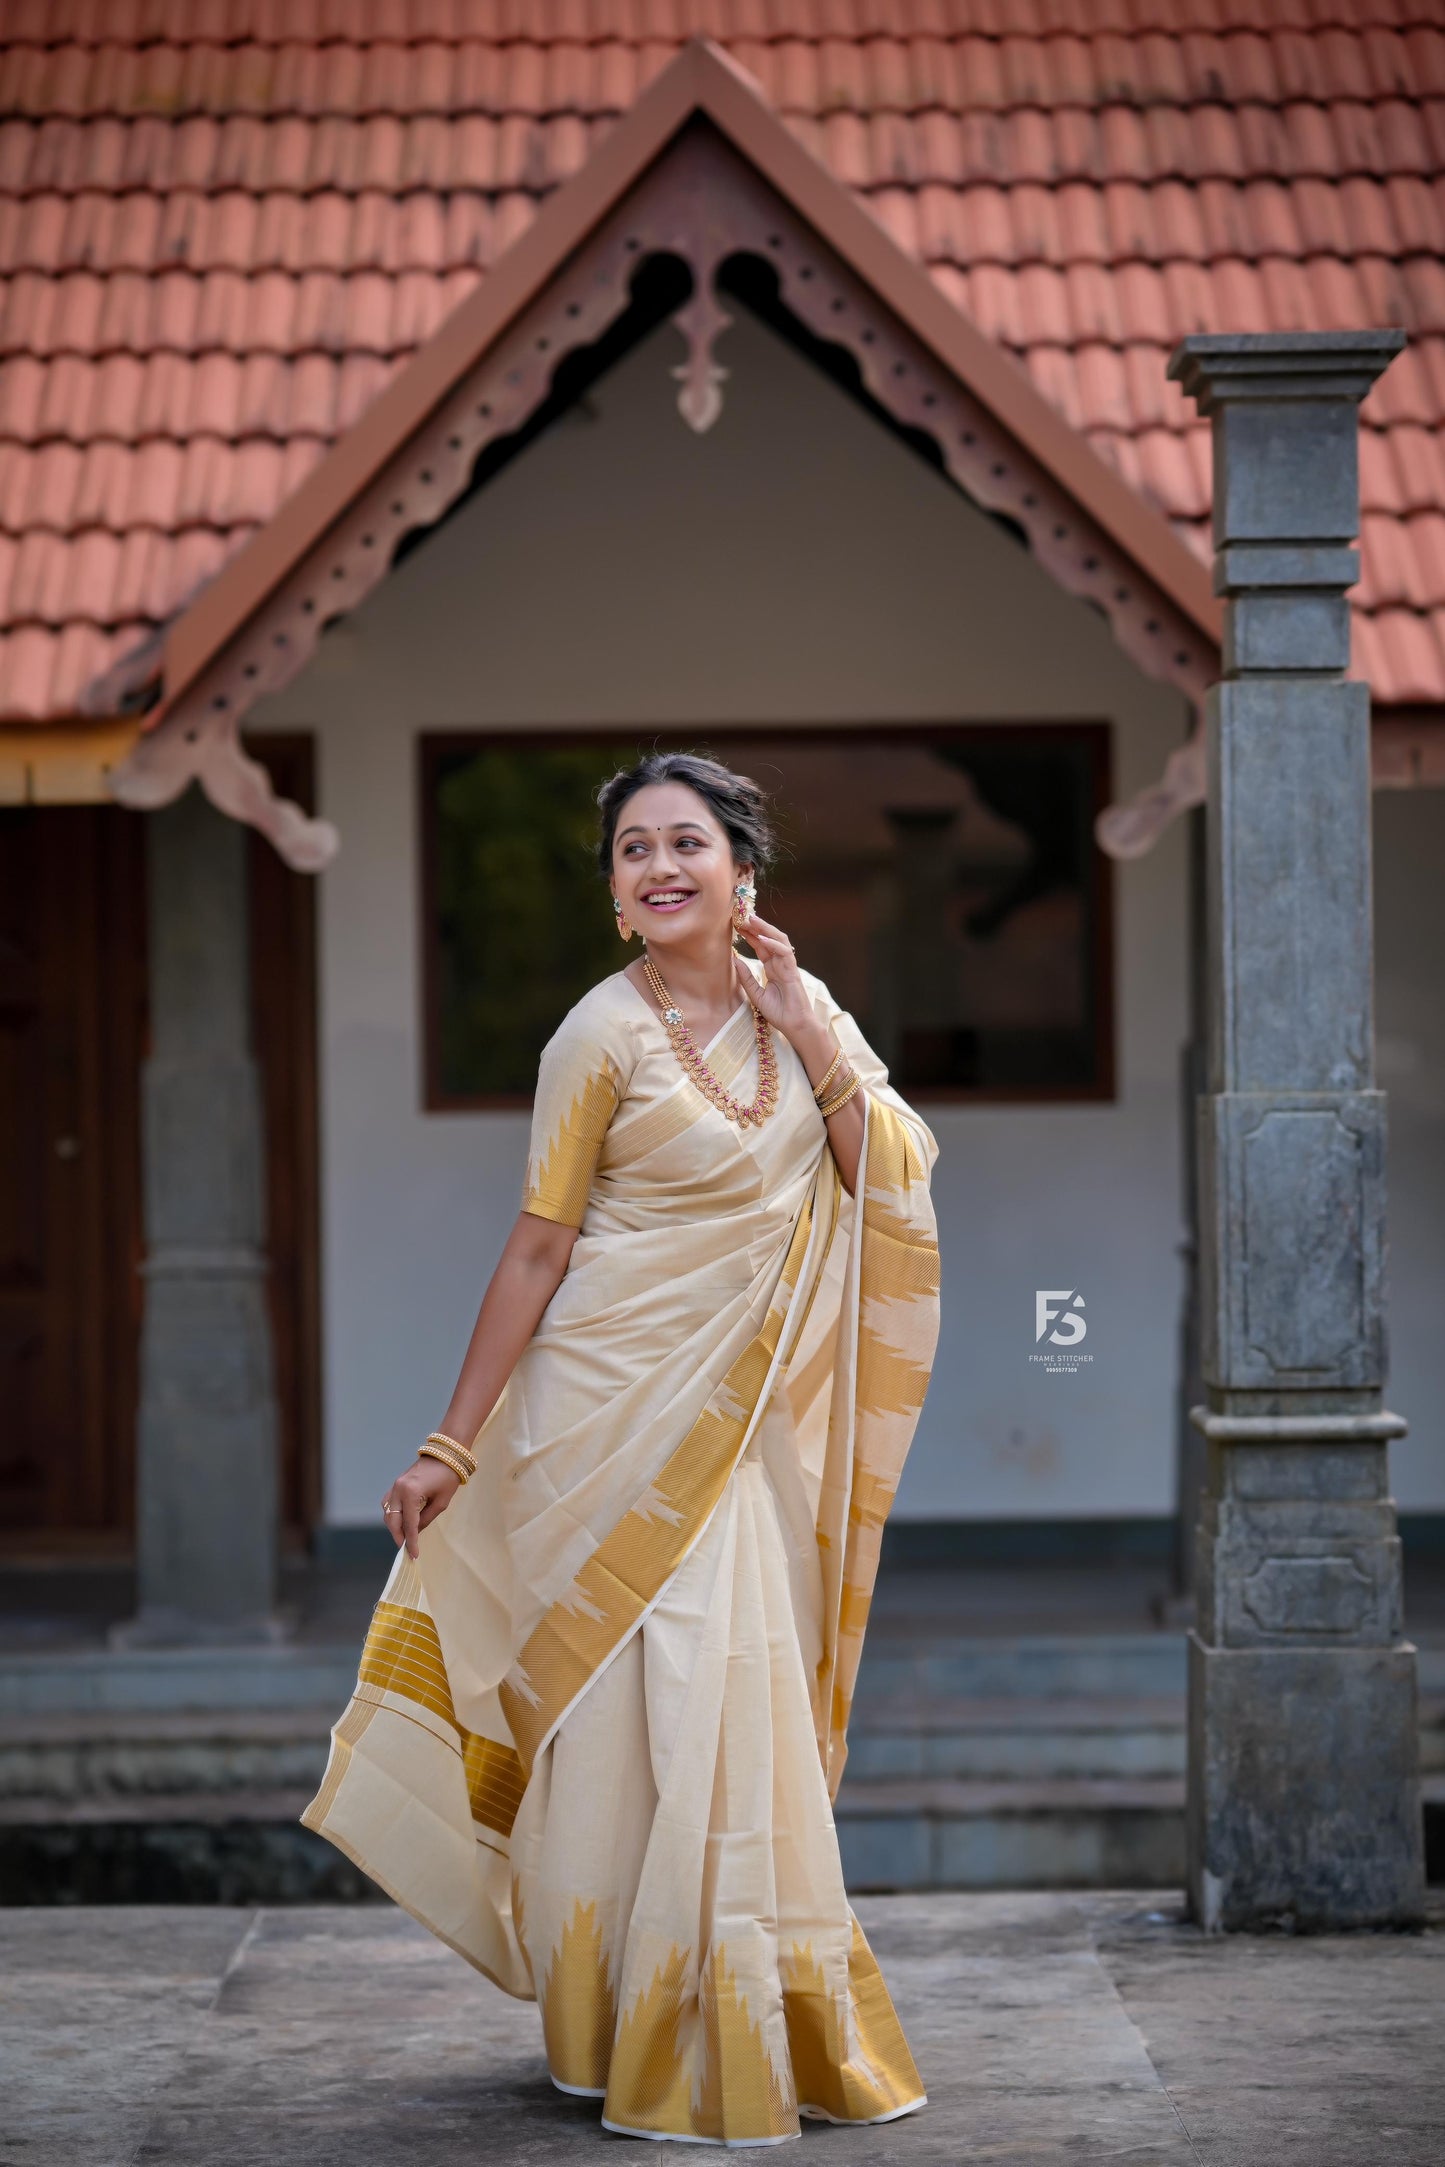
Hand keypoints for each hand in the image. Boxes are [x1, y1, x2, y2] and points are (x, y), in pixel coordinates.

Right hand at [381, 1457, 460, 1559]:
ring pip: (387, 1512)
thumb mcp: (441, 1502)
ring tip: (404, 1537)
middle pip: (392, 1519)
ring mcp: (395, 1485)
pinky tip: (400, 1522)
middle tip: (406, 1548)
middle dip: (398, 1536)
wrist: (446, 1453)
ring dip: (394, 1526)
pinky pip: (389, 1503)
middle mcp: (398, 1489)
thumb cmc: (448, 1477)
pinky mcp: (396, 1483)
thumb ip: (427, 1519)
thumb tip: (416, 1532)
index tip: (413, 1555)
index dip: (411, 1541)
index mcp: (411, 1493)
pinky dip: (392, 1514)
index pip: (408, 1524)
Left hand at [733, 913, 820, 1050]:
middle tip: (742, 916)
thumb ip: (746, 978)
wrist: (794, 1026)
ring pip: (779, 941)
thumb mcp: (756, 994)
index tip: (736, 925)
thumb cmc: (778, 1013)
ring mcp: (788, 967)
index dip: (750, 935)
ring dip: (766, 929)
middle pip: (769, 939)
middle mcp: (780, 964)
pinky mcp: (793, 972)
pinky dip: (774, 944)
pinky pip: (785, 954)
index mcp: (772, 969)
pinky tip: (762, 938)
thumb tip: (734, 960)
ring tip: (752, 920)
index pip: (761, 946)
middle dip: (756, 927)